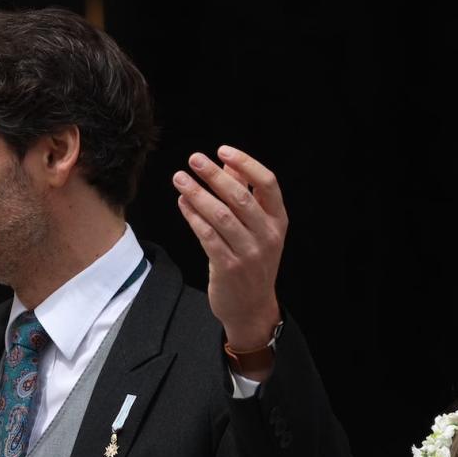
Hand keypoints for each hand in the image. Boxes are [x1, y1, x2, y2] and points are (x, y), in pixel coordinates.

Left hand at [173, 146, 284, 353]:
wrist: (251, 307)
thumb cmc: (252, 262)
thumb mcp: (257, 228)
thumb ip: (244, 196)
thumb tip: (227, 164)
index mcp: (278, 220)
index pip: (268, 183)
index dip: (245, 163)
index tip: (223, 150)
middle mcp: (266, 235)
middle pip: (240, 197)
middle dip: (214, 175)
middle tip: (194, 159)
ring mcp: (248, 252)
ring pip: (220, 215)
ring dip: (197, 194)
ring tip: (180, 179)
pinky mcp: (228, 267)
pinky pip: (207, 237)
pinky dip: (193, 218)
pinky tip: (182, 204)